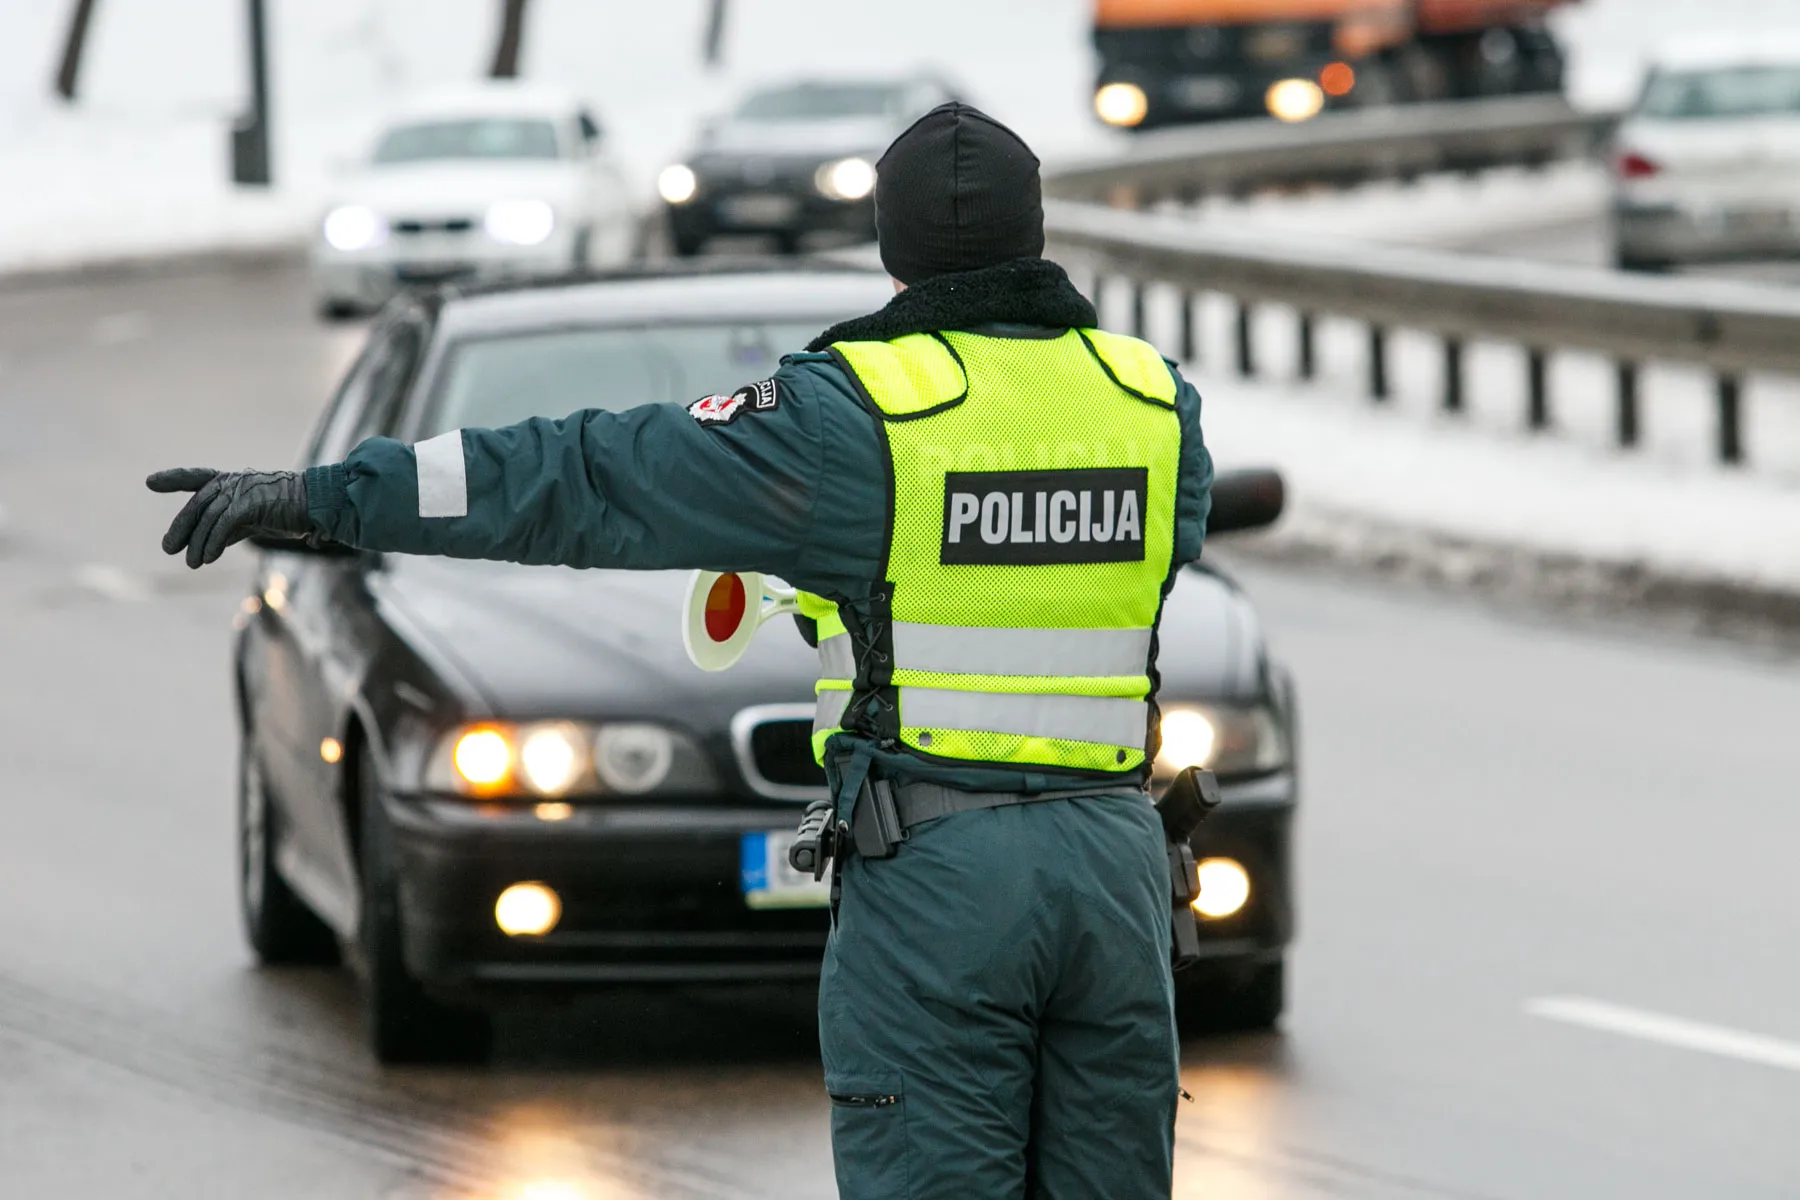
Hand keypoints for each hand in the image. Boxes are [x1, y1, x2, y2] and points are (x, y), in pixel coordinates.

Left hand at [147, 468, 312, 567]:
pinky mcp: (249, 502)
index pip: (196, 478)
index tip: (150, 482)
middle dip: (181, 528)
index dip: (173, 479)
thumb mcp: (254, 518)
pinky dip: (213, 542)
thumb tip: (208, 547)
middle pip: (197, 504)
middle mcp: (233, 482)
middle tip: (168, 548)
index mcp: (232, 481)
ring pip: (207, 517)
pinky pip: (223, 524)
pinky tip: (208, 558)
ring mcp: (241, 490)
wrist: (317, 504)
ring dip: (197, 543)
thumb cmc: (290, 511)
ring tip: (192, 563)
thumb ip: (231, 528)